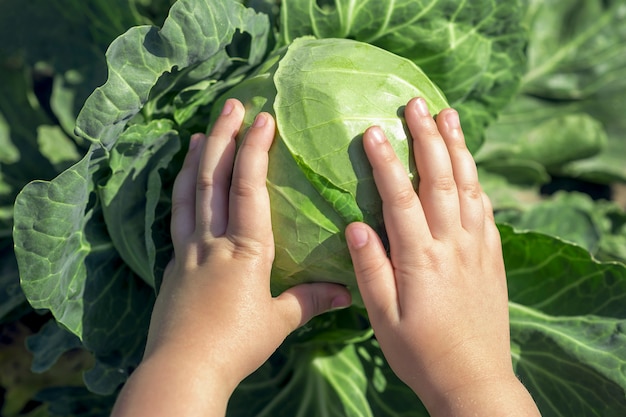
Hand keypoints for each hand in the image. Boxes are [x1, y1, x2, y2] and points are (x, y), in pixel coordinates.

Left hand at [112, 99, 350, 415]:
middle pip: (214, 179)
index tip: (262, 118)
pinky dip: (181, 193)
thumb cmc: (236, 344)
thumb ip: (311, 301)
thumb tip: (348, 293)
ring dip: (197, 159)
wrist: (184, 368)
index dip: (255, 149)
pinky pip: (177, 218)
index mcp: (245, 249)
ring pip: (190, 194)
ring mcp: (189, 251)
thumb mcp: (279, 322)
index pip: (249, 188)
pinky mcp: (174, 265)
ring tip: (200, 133)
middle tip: (230, 105)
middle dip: (223, 137)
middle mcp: (213, 241)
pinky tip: (183, 185)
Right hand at [345, 98, 539, 415]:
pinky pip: (486, 210)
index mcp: (420, 259)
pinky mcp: (492, 257)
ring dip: (457, 148)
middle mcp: (452, 245)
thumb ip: (370, 270)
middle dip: (427, 138)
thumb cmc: (420, 351)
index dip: (386, 163)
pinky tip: (471, 165)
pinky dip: (477, 181)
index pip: (400, 199)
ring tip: (449, 116)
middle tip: (415, 104)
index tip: (374, 130)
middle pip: (439, 180)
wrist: (473, 378)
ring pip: (467, 187)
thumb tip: (354, 226)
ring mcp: (477, 248)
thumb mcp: (383, 318)